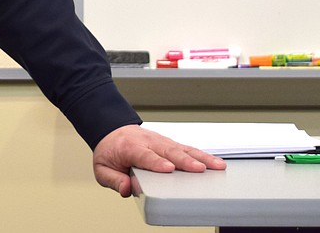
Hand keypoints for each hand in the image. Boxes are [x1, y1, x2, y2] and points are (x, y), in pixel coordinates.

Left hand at [92, 124, 226, 196]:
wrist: (111, 130)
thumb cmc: (110, 151)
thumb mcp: (102, 168)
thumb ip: (113, 180)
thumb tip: (126, 189)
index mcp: (129, 147)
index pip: (145, 155)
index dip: (157, 162)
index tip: (169, 169)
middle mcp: (148, 142)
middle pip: (168, 151)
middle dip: (184, 160)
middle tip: (199, 169)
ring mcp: (160, 141)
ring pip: (182, 149)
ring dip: (200, 157)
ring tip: (217, 166)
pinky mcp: (169, 143)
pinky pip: (187, 149)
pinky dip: (202, 155)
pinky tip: (215, 162)